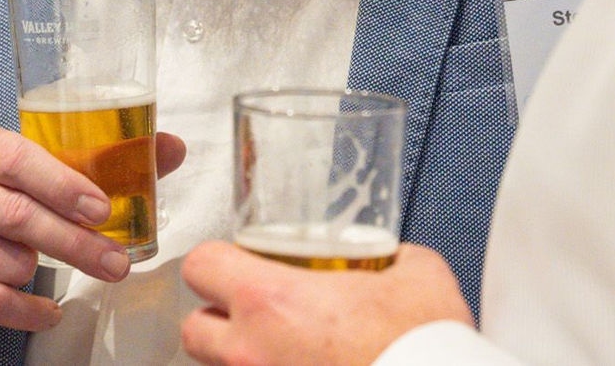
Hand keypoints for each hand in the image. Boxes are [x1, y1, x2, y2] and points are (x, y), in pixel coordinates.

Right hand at [0, 123, 186, 365]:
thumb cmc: (1, 203)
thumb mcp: (40, 173)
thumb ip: (103, 159)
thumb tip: (171, 146)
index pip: (20, 158)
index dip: (65, 185)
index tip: (103, 210)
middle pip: (20, 216)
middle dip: (76, 244)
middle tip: (117, 264)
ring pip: (10, 262)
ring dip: (41, 272)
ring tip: (46, 267)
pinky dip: (30, 311)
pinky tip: (48, 311)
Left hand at [179, 241, 472, 365]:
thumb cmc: (420, 349)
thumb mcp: (417, 276)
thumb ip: (392, 259)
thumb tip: (395, 258)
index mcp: (270, 302)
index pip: (201, 265)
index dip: (217, 261)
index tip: (238, 263)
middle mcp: (251, 352)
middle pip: (193, 329)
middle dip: (217, 320)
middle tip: (253, 314)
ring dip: (241, 357)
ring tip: (283, 351)